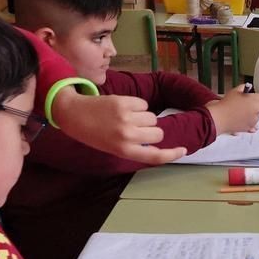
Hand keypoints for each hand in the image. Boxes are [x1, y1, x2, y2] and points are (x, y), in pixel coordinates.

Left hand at [51, 92, 185, 163]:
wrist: (74, 114)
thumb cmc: (95, 134)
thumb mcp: (115, 148)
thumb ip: (135, 147)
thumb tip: (157, 141)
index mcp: (124, 151)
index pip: (155, 156)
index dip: (172, 154)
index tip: (184, 150)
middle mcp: (127, 135)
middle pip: (158, 133)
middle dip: (152, 131)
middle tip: (138, 129)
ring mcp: (126, 118)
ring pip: (152, 117)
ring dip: (145, 117)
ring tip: (128, 117)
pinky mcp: (124, 102)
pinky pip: (144, 104)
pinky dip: (138, 106)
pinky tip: (124, 108)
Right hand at [208, 84, 258, 134]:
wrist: (219, 118)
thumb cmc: (226, 104)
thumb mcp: (234, 91)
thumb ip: (243, 88)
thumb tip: (246, 88)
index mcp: (255, 100)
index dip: (254, 97)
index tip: (248, 97)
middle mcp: (257, 111)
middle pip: (258, 107)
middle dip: (252, 106)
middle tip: (242, 105)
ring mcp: (254, 120)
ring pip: (255, 116)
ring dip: (250, 115)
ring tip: (239, 113)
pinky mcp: (249, 128)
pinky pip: (252, 125)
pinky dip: (248, 123)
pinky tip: (242, 120)